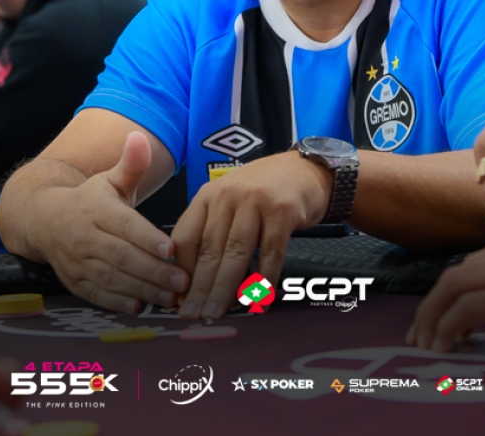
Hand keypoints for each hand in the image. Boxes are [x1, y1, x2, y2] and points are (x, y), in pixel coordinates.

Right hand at [32, 131, 188, 311]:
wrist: (43, 220)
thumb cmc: (89, 200)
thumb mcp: (109, 179)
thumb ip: (130, 164)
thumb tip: (139, 137)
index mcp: (97, 209)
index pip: (125, 226)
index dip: (147, 238)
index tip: (171, 249)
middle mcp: (85, 237)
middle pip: (122, 257)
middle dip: (154, 271)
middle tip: (183, 281)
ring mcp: (78, 262)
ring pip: (112, 279)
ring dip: (142, 290)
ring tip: (171, 297)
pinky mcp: (74, 282)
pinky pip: (96, 295)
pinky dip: (118, 303)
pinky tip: (140, 307)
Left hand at [172, 151, 330, 318]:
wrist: (305, 169)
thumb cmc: (263, 192)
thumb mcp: (229, 202)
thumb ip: (211, 232)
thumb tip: (194, 281)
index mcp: (208, 196)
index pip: (185, 238)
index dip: (180, 271)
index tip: (179, 298)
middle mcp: (229, 196)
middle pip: (210, 249)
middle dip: (200, 288)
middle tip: (193, 315)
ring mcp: (256, 202)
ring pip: (236, 253)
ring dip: (226, 288)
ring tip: (218, 312)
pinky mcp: (283, 211)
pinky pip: (270, 252)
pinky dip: (264, 278)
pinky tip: (259, 298)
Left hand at [408, 230, 484, 349]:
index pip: (477, 266)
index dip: (453, 292)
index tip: (442, 315)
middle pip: (456, 275)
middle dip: (432, 305)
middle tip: (420, 333)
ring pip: (452, 288)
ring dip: (432, 318)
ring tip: (424, 344)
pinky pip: (465, 310)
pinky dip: (447, 328)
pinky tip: (443, 347)